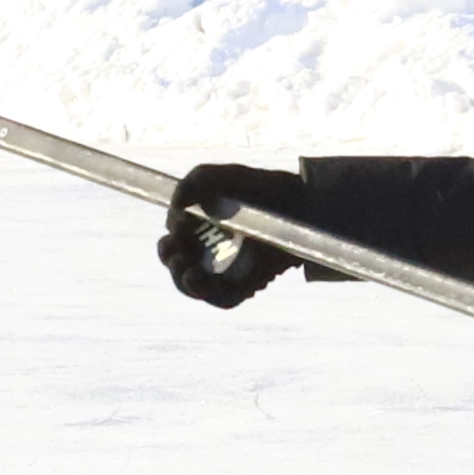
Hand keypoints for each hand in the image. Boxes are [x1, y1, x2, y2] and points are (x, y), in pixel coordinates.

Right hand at [158, 163, 315, 309]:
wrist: (304, 201)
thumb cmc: (268, 188)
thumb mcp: (229, 176)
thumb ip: (197, 181)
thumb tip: (176, 208)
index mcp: (204, 231)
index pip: (176, 244)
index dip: (171, 238)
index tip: (179, 222)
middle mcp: (214, 254)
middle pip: (179, 266)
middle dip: (169, 257)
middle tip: (172, 245)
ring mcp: (231, 272)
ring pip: (194, 286)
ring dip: (180, 278)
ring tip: (182, 264)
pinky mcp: (248, 285)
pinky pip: (222, 299)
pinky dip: (205, 292)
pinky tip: (194, 277)